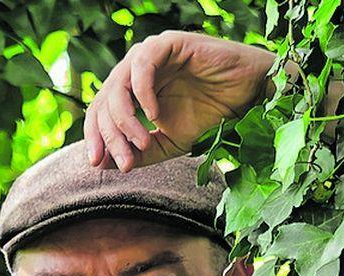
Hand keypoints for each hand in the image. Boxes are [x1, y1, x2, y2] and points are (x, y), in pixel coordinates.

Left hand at [83, 30, 277, 171]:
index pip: (101, 111)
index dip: (96, 137)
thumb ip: (139, 152)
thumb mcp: (170, 142)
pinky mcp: (167, 43)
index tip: (98, 164)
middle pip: (105, 101)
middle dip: (111, 135)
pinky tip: (154, 115)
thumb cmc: (210, 113)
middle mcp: (134, 69)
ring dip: (125, 119)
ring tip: (142, 143)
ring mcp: (149, 54)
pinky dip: (143, 92)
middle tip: (125, 162)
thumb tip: (104, 164)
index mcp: (131, 89)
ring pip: (118, 85)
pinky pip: (142, 66)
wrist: (247, 95)